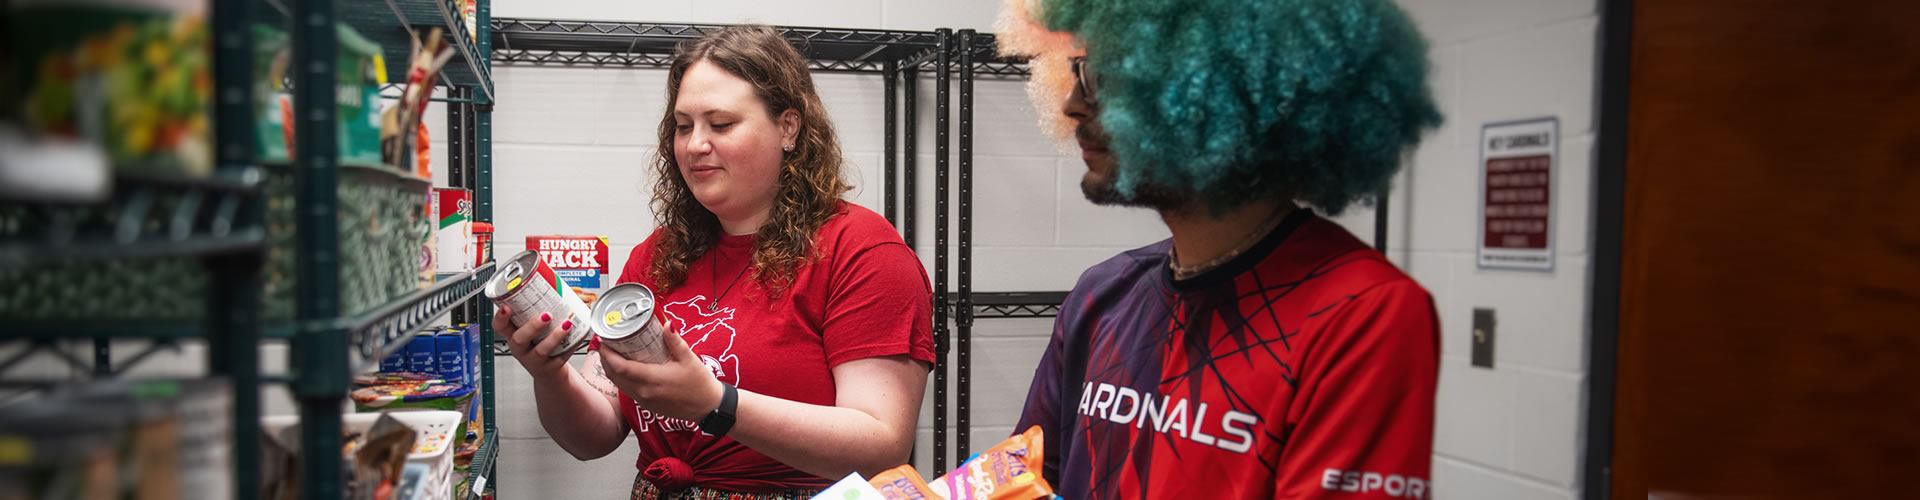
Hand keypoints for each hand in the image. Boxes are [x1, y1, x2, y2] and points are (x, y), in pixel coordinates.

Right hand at [494, 304, 576, 379]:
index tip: (507, 306)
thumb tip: (551, 279)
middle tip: (546, 315)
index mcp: (513, 335)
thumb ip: (536, 308)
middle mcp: (521, 348)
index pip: (499, 327)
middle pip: (520, 339)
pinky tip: (578, 336)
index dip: (500, 317)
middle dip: (533, 326)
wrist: (549, 370)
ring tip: (566, 324)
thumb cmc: (539, 342)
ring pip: (541, 350)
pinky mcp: (550, 367)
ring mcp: (534, 359)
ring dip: (555, 336)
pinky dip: (570, 346)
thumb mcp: (531, 327)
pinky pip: (560, 357)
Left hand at [599, 328, 725, 421]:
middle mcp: (644, 392)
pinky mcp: (647, 405)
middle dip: (605, 359)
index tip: (604, 341)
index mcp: (652, 380)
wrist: (708, 408)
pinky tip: (627, 367)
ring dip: (612, 369)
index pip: (620, 367)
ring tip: (613, 353)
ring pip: (619, 384)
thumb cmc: (700, 385)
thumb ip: (674, 341)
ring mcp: (644, 400)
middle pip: (614, 376)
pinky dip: (622, 378)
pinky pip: (628, 390)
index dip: (607, 354)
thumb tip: (666, 323)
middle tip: (606, 343)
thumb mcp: (689, 359)